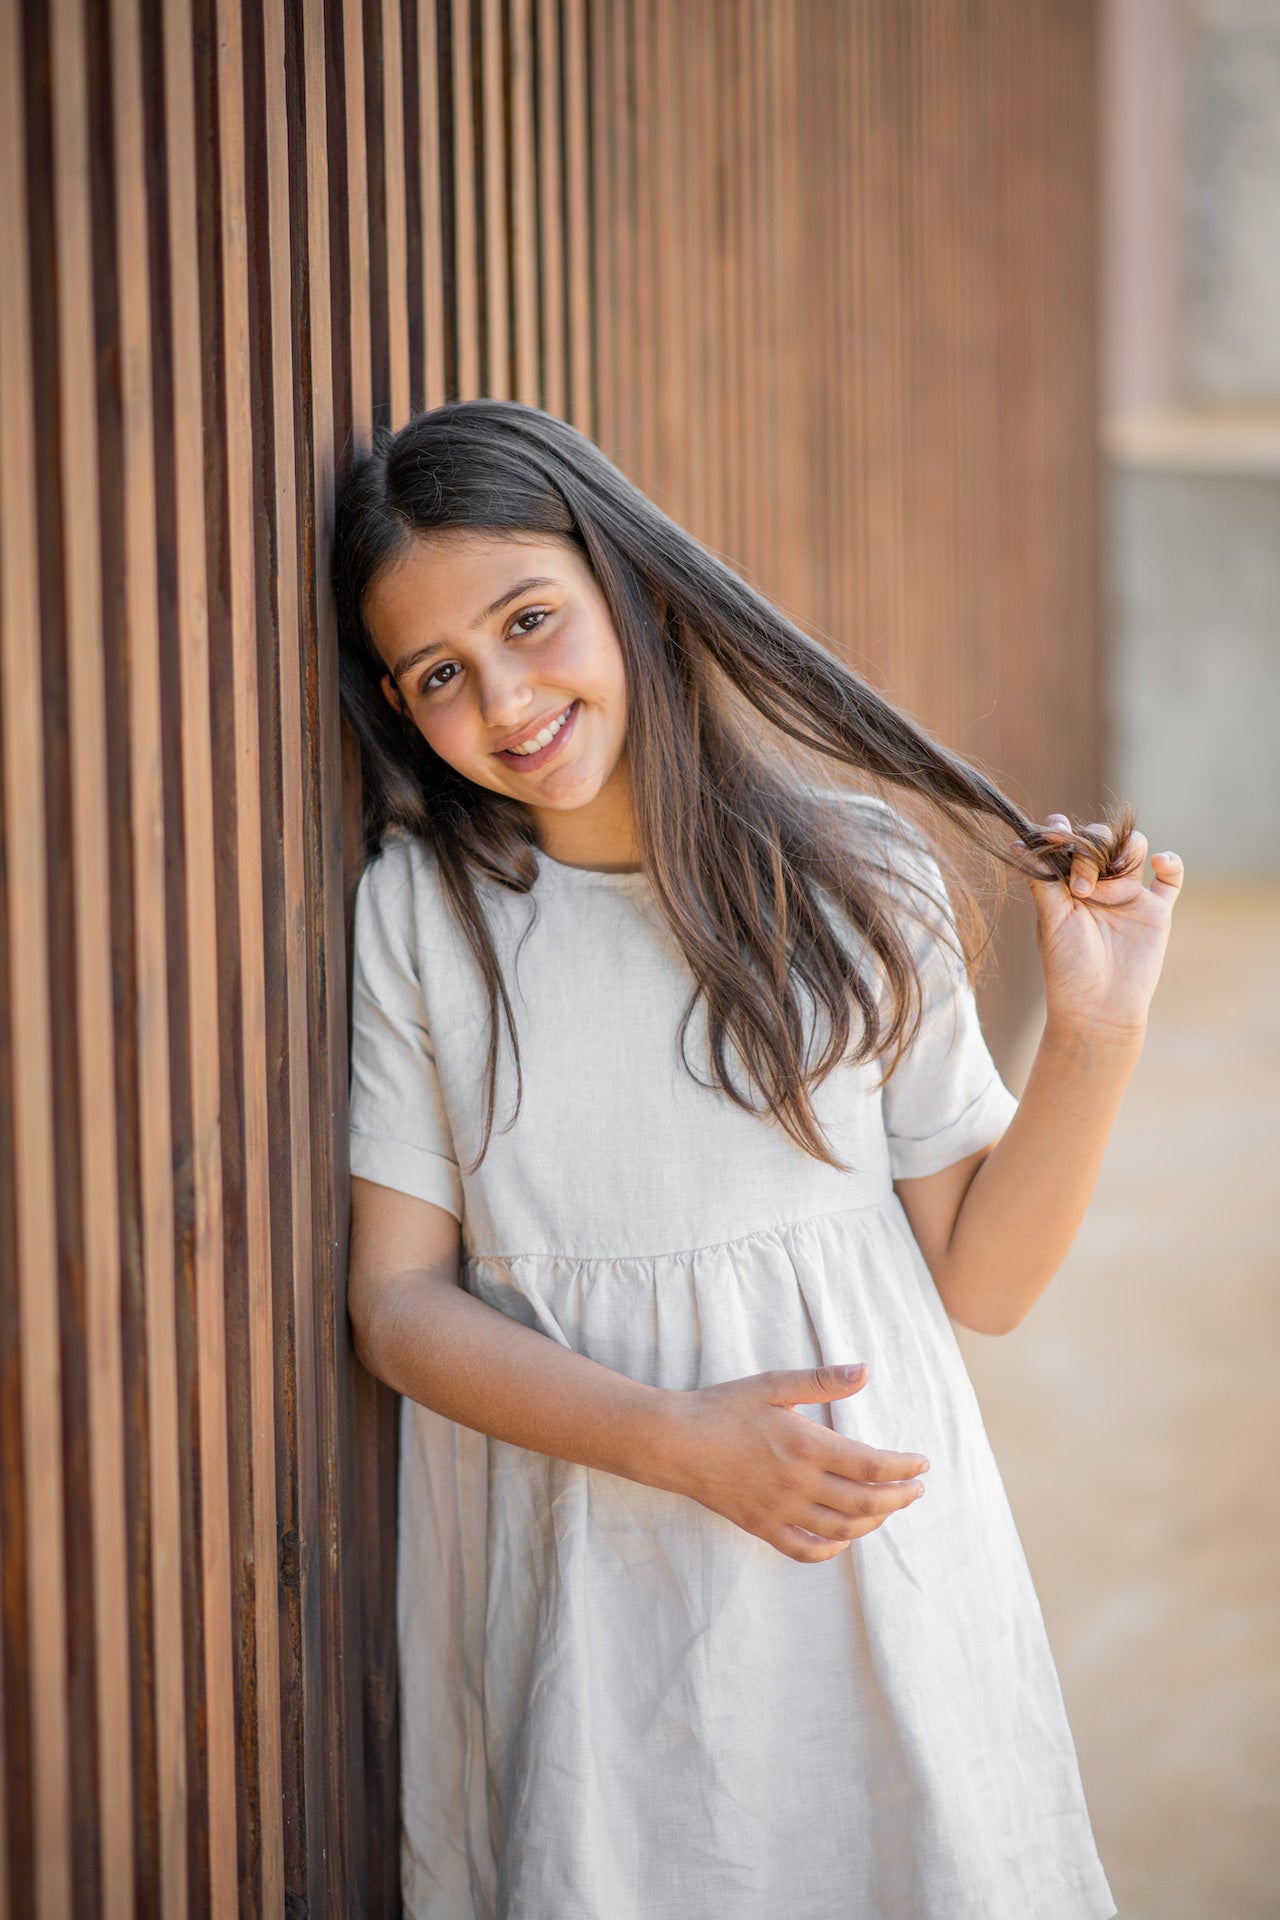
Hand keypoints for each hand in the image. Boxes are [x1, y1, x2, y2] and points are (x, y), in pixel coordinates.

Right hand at [648, 1363, 928, 1563]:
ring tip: (888, 1509)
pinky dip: (832, 1549)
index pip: (872, 1466)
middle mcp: (799, 1483)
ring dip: (874, 1523)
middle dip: (899, 1498)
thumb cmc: (723, 1407)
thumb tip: (865, 1371)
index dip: (903, 1468)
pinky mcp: (762, 1526)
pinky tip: (843, 1539)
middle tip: (917, 1489)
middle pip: (866, 1502)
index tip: (921, 1464)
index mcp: (806, 1445)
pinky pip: (805, 1550)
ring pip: (842, 1529)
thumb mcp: (773, 1385)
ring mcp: (780, 1510)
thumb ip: (822, 1381)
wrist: (676, 1442)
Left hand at [1013, 813, 1183, 1039]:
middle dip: (1091, 851)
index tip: (1054, 829)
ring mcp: (1128, 894)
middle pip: (1101, 839)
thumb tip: (1018, 843)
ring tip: (1112, 879)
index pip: (1067, 843)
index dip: (1061, 831)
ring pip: (1134, 847)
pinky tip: (1158, 861)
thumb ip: (1043, 879)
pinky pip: (1171, 877)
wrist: (1099, 1006)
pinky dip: (1170, 862)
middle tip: (1081, 887)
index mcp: (1066, 883)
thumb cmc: (1067, 966)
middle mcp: (1098, 883)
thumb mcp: (1050, 919)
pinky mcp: (1156, 910)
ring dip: (1124, 851)